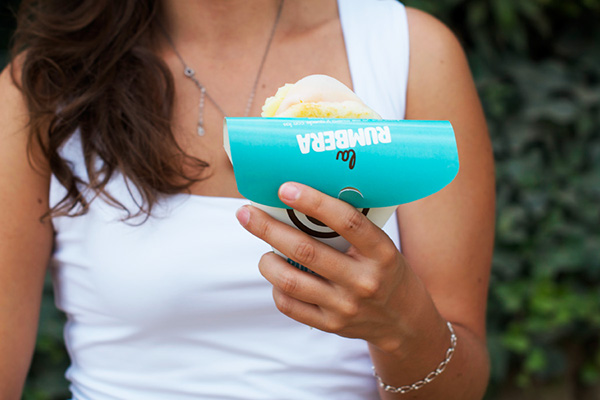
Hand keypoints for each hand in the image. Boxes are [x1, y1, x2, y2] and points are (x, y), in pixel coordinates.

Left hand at [236, 182, 413, 353]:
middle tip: (246, 213)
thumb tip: (303, 201)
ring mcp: (345, 306)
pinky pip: (289, 304)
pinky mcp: (330, 325)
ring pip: (290, 280)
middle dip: (268, 228)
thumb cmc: (386, 272)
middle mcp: (364, 281)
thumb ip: (350, 230)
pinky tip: (278, 276)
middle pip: (305, 250)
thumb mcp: (382, 247)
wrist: (403, 322)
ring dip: (267, 261)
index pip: (346, 221)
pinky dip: (277, 287)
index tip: (285, 188)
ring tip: (264, 251)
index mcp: (382, 253)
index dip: (313, 202)